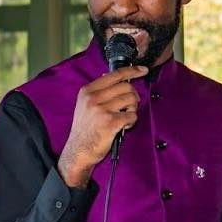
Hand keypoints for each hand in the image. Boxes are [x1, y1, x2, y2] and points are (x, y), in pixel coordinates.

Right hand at [57, 65, 147, 187]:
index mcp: (87, 91)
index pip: (114, 75)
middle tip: (129, 106)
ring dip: (132, 109)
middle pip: (126, 86)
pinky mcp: (111, 122)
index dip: (132, 71)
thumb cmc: (84, 129)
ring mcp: (102, 110)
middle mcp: (93, 98)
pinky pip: (132, 115)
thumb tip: (109, 76)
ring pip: (131, 100)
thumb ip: (97, 92)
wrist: (78, 151)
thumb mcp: (84, 105)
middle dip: (132, 96)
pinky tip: (123, 126)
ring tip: (124, 117)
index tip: (143, 70)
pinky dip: (131, 121)